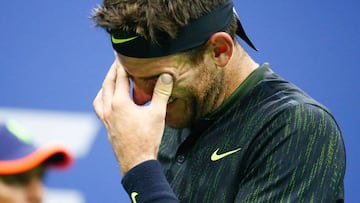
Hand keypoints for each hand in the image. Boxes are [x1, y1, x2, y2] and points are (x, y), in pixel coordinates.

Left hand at [93, 57, 172, 174]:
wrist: (137, 162)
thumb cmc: (147, 139)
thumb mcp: (157, 114)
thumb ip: (161, 93)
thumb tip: (166, 76)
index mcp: (120, 103)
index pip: (119, 77)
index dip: (121, 64)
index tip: (121, 53)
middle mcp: (109, 108)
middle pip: (107, 84)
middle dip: (112, 71)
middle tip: (116, 61)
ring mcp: (106, 118)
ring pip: (100, 95)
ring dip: (105, 84)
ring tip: (112, 79)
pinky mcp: (107, 126)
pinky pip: (100, 107)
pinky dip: (103, 98)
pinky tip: (109, 101)